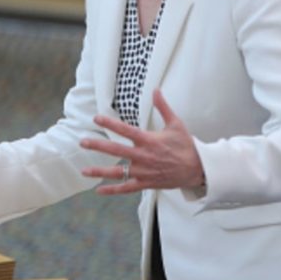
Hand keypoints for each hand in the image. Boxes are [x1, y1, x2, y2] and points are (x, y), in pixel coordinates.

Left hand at [79, 89, 204, 194]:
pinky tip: (99, 190)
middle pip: (116, 150)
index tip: (96, 118)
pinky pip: (126, 188)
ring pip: (118, 172)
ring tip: (84, 170)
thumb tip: (155, 89)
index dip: (110, 123)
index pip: (126, 130)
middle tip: (82, 142)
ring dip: (100, 171)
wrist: (197, 169)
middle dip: (98, 146)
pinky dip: (113, 190)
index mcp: (149, 140)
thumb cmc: (186, 145)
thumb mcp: (176, 124)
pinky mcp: (146, 183)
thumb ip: (163, 107)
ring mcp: (144, 171)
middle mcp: (144, 156)